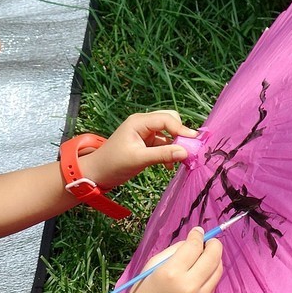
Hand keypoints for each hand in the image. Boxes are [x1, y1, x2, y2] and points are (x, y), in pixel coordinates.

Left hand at [80, 111, 196, 189]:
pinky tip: (170, 165)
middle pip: (170, 121)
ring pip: (168, 134)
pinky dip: (169, 152)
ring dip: (176, 145)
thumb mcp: (139, 159)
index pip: (166, 119)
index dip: (181, 129)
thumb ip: (162, 154)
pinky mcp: (146, 144)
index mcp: (139, 121)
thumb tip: (185, 152)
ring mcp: (145, 133)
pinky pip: (164, 144)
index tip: (194, 142)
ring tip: (183, 161)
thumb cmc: (113, 164)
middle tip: (189, 149)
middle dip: (180, 134)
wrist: (97, 173)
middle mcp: (143, 124)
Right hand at [117, 227, 224, 292]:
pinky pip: (212, 285)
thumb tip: (195, 241)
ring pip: (218, 271)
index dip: (198, 235)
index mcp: (172, 272)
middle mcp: (189, 285)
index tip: (198, 231)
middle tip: (208, 242)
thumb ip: (175, 251)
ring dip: (214, 260)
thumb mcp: (153, 266)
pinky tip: (197, 277)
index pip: (195, 246)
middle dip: (213, 244)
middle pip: (214, 257)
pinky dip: (208, 276)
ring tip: (203, 258)